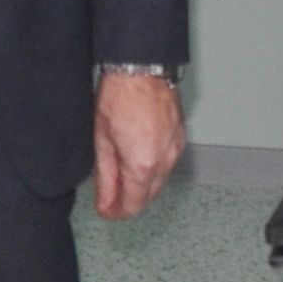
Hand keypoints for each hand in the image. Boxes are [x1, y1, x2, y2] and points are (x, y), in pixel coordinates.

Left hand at [92, 71, 184, 218]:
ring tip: (122, 175)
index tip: (106, 210)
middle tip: (110, 197)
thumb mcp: (102, 141)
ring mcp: (176, 147)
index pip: (132, 204)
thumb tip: (105, 201)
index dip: (116, 212)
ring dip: (142, 184)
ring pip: (160, 179)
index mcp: (143, 165)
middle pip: (149, 195)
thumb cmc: (121, 97)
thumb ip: (105, 177)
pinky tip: (139, 158)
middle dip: (130, 200)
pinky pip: (167, 162)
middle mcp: (165, 160)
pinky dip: (153, 168)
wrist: (142, 69)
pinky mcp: (180, 136)